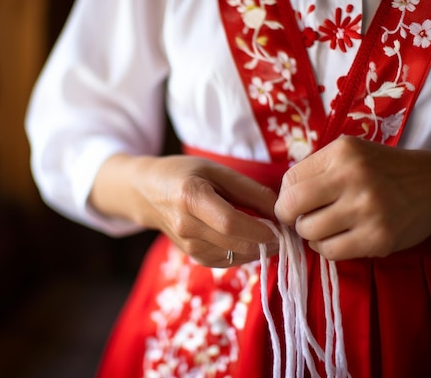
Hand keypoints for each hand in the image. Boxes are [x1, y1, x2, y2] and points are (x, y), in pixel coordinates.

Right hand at [90, 154, 279, 266]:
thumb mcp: (215, 170)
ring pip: (235, 255)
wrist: (145, 192)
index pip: (231, 222)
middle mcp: (186, 227)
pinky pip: (228, 260)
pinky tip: (251, 239)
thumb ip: (248, 190)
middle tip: (285, 231)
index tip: (282, 225)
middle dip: (267, 241)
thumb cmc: (181, 173)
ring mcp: (188, 246)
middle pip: (236, 243)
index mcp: (190, 198)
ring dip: (258, 248)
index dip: (261, 228)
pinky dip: (245, 252)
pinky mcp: (193, 257)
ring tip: (270, 232)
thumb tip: (280, 210)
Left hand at [274, 136, 430, 259]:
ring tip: (326, 226)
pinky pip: (330, 252)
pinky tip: (339, 238)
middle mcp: (353, 177)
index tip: (296, 202)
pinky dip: (327, 248)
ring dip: (310, 234)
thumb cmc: (382, 171)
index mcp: (342, 152)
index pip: (289, 180)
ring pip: (309, 232)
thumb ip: (315, 170)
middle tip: (301, 218)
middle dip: (289, 217)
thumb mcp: (350, 154)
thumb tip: (280, 199)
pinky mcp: (378, 239)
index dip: (286, 196)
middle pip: (291, 206)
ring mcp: (367, 210)